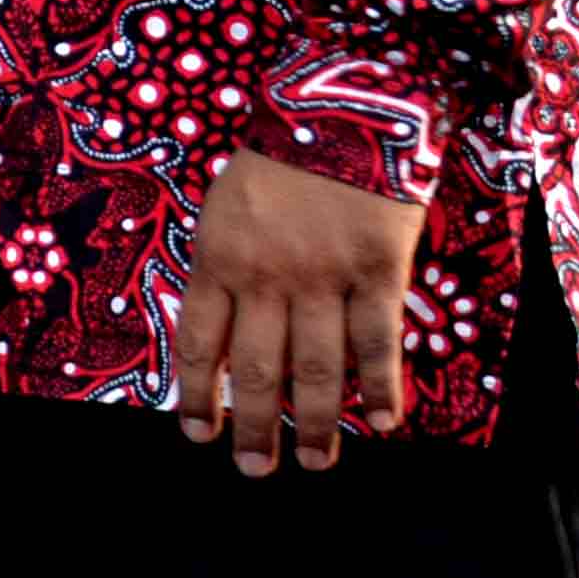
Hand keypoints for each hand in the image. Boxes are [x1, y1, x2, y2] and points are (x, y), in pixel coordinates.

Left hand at [171, 148, 424, 475]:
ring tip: (314, 463)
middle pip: (257, 370)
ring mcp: (323, 276)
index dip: (196, 397)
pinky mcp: (378, 269)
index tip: (197, 435)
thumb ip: (223, 270)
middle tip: (256, 470)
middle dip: (253, 428)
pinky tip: (383, 424)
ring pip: (316, 368)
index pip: (199, 345)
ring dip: (314, 424)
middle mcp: (265, 277)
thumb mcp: (226, 210)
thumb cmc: (280, 161)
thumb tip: (221, 338)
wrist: (344, 107)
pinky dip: (381, 387)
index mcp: (217, 259)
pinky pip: (377, 341)